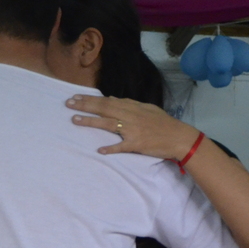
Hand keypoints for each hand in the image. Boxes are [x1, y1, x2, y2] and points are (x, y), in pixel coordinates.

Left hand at [66, 95, 200, 159]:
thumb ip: (129, 105)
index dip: (90, 99)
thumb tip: (111, 100)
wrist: (179, 137)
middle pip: (104, 109)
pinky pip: (122, 146)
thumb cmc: (163, 124)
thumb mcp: (147, 109)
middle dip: (85, 105)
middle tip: (68, 103)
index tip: (75, 97)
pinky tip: (100, 150)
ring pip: (108, 124)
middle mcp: (131, 116)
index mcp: (133, 107)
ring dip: (91, 121)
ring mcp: (133, 130)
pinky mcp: (137, 144)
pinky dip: (111, 148)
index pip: (107, 101)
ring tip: (75, 119)